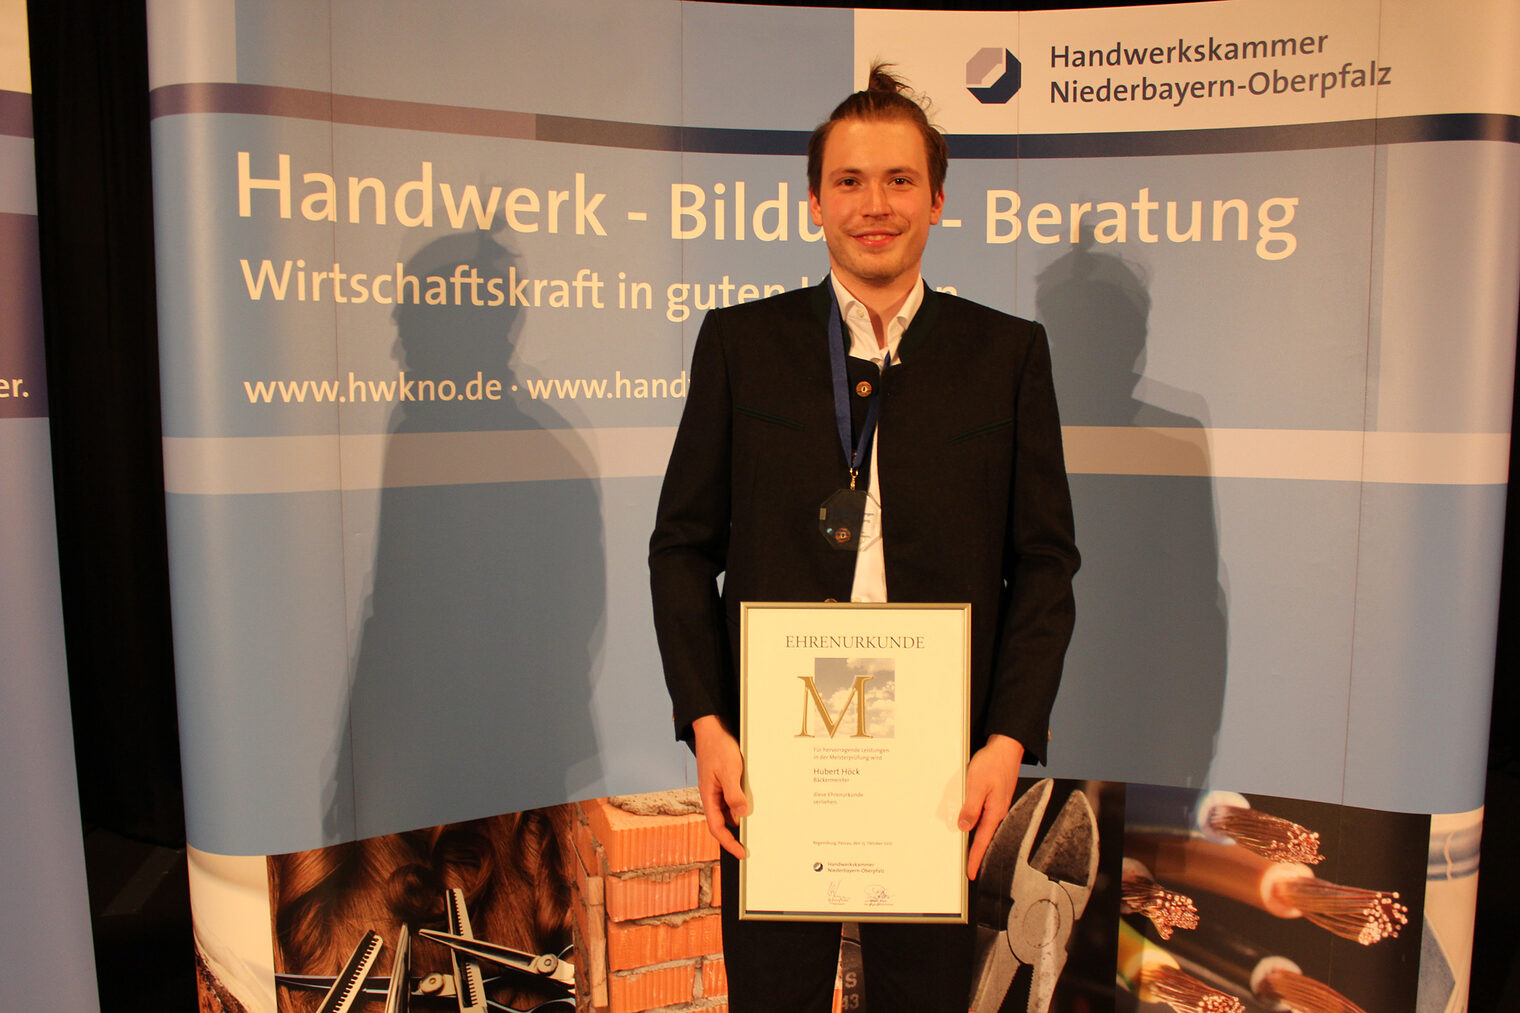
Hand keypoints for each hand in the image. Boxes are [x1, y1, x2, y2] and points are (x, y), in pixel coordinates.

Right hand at [691, 714, 747, 858]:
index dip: (728, 842)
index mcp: (709, 796)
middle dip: (735, 834)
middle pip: (722, 822)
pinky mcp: (723, 781)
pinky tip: (751, 802)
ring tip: (756, 824)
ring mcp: (717, 789)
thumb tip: (741, 814)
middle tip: (750, 844)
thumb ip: (733, 793)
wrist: (712, 729)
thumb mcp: (729, 771)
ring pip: (728, 810)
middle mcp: (712, 795)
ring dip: (739, 817)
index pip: (716, 827)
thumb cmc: (717, 748)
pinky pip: (732, 798)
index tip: (740, 853)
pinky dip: (741, 803)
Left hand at [959, 733, 1024, 879]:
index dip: (975, 858)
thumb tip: (964, 827)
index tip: (970, 873)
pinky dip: (977, 824)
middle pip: (985, 837)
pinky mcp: (995, 797)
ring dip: (976, 839)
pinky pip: (985, 816)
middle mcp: (998, 811)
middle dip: (977, 853)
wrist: (1006, 747)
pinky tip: (972, 825)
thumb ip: (971, 808)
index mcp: (995, 811)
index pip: (982, 840)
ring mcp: (997, 804)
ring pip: (984, 827)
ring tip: (969, 852)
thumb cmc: (993, 763)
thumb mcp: (977, 785)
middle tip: (969, 868)